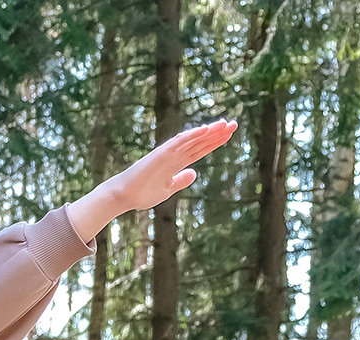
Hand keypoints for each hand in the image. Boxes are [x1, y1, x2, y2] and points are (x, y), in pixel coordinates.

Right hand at [111, 120, 237, 210]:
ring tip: (225, 124)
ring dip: (209, 131)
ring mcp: (169, 152)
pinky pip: (180, 142)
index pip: (201, 149)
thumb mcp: (168, 189)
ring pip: (193, 139)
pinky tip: (205, 129)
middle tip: (234, 124)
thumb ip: (181, 180)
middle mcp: (176, 154)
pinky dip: (192, 135)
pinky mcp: (162, 153)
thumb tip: (195, 173)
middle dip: (217, 133)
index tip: (229, 134)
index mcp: (178, 163)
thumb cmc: (143, 194)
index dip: (215, 142)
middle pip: (201, 141)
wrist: (125, 196)